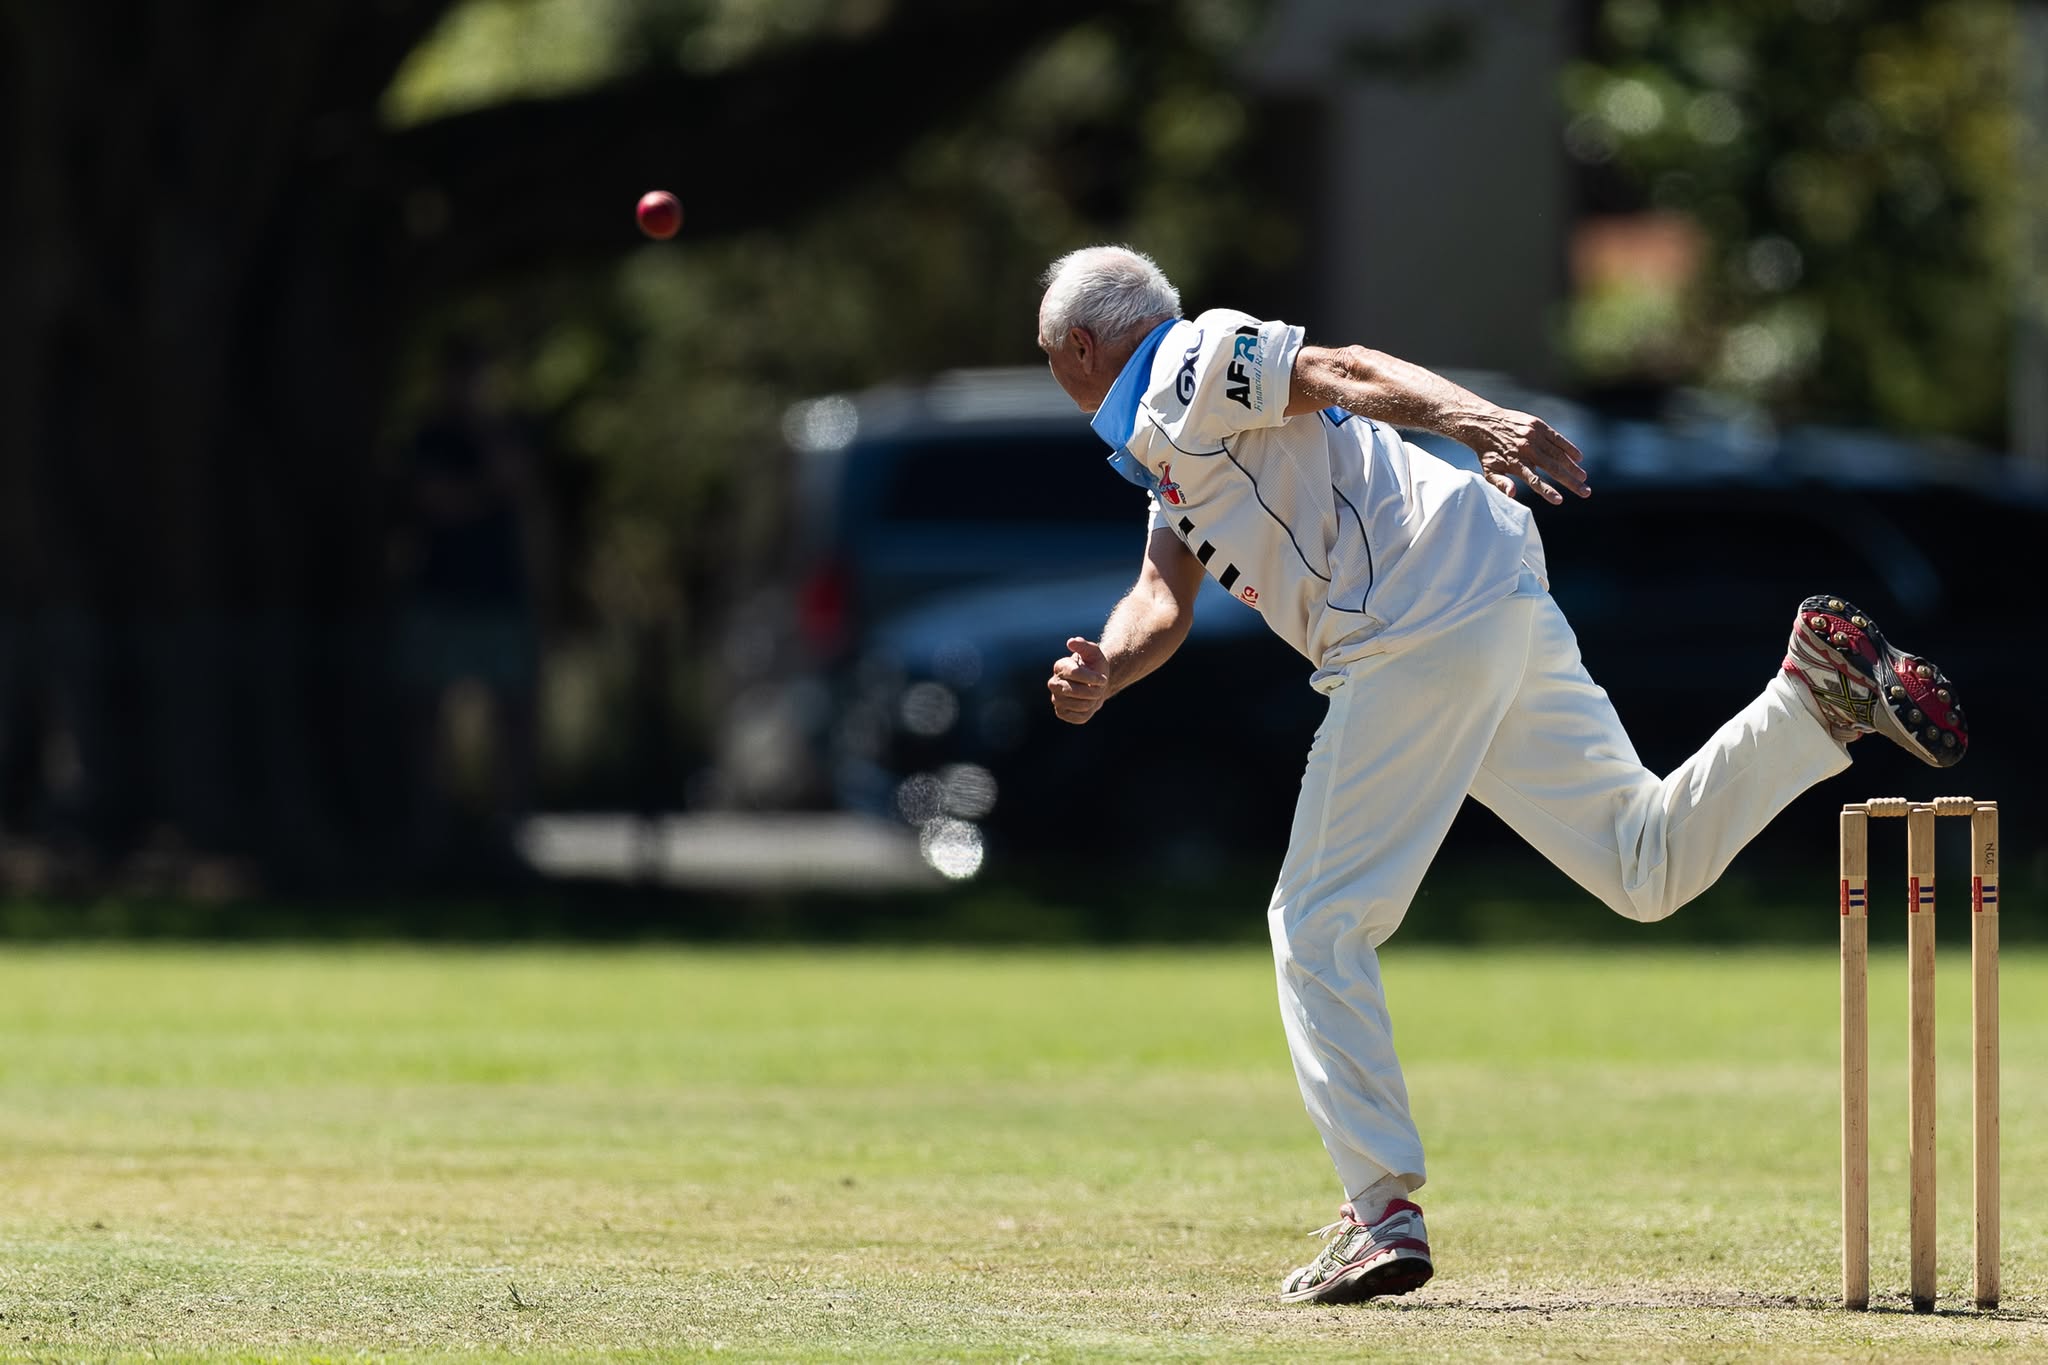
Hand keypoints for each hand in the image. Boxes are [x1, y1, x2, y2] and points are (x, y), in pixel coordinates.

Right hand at [1048, 637, 1110, 724]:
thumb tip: (1071, 642)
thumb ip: (1085, 645)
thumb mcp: (1094, 653)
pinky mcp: (1061, 713)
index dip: (1092, 677)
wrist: (1096, 684)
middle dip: (1093, 690)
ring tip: (1094, 694)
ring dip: (1093, 700)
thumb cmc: (1094, 667)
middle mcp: (1053, 683)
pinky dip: (1088, 712)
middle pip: (1073, 691)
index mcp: (1060, 666)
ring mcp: (1055, 699)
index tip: (1103, 678)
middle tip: (1100, 687)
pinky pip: (1078, 717)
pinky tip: (1088, 704)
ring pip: (1078, 705)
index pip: (1074, 672)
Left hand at [1462, 408, 1589, 504]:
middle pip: (1553, 469)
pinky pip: (1558, 439)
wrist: (1484, 423)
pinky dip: (1569, 448)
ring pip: (1558, 454)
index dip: (1547, 491)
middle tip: (1585, 492)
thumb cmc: (1488, 452)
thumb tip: (1512, 495)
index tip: (1560, 501)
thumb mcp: (1489, 471)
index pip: (1534, 481)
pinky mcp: (1538, 426)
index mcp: (1515, 463)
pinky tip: (1579, 458)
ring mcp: (1534, 436)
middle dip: (1571, 482)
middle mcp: (1527, 449)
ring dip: (1573, 467)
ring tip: (1584, 478)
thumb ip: (1501, 484)